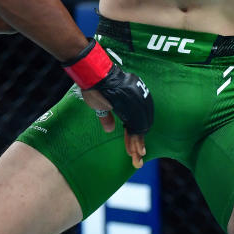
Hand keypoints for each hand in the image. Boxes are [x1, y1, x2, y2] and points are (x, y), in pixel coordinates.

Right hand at [62, 40, 152, 168]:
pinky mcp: (131, 104)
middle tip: (139, 159)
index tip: (134, 150)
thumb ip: (106, 116)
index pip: (133, 123)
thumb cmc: (95, 86)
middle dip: (138, 144)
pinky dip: (134, 139)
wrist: (95, 74)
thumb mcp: (100, 105)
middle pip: (138, 127)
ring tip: (137, 158)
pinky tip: (135, 150)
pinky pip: (135, 126)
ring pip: (138, 129)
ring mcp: (134, 103)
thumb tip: (110, 129)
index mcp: (128, 102)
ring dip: (137, 145)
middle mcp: (134, 102)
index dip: (133, 137)